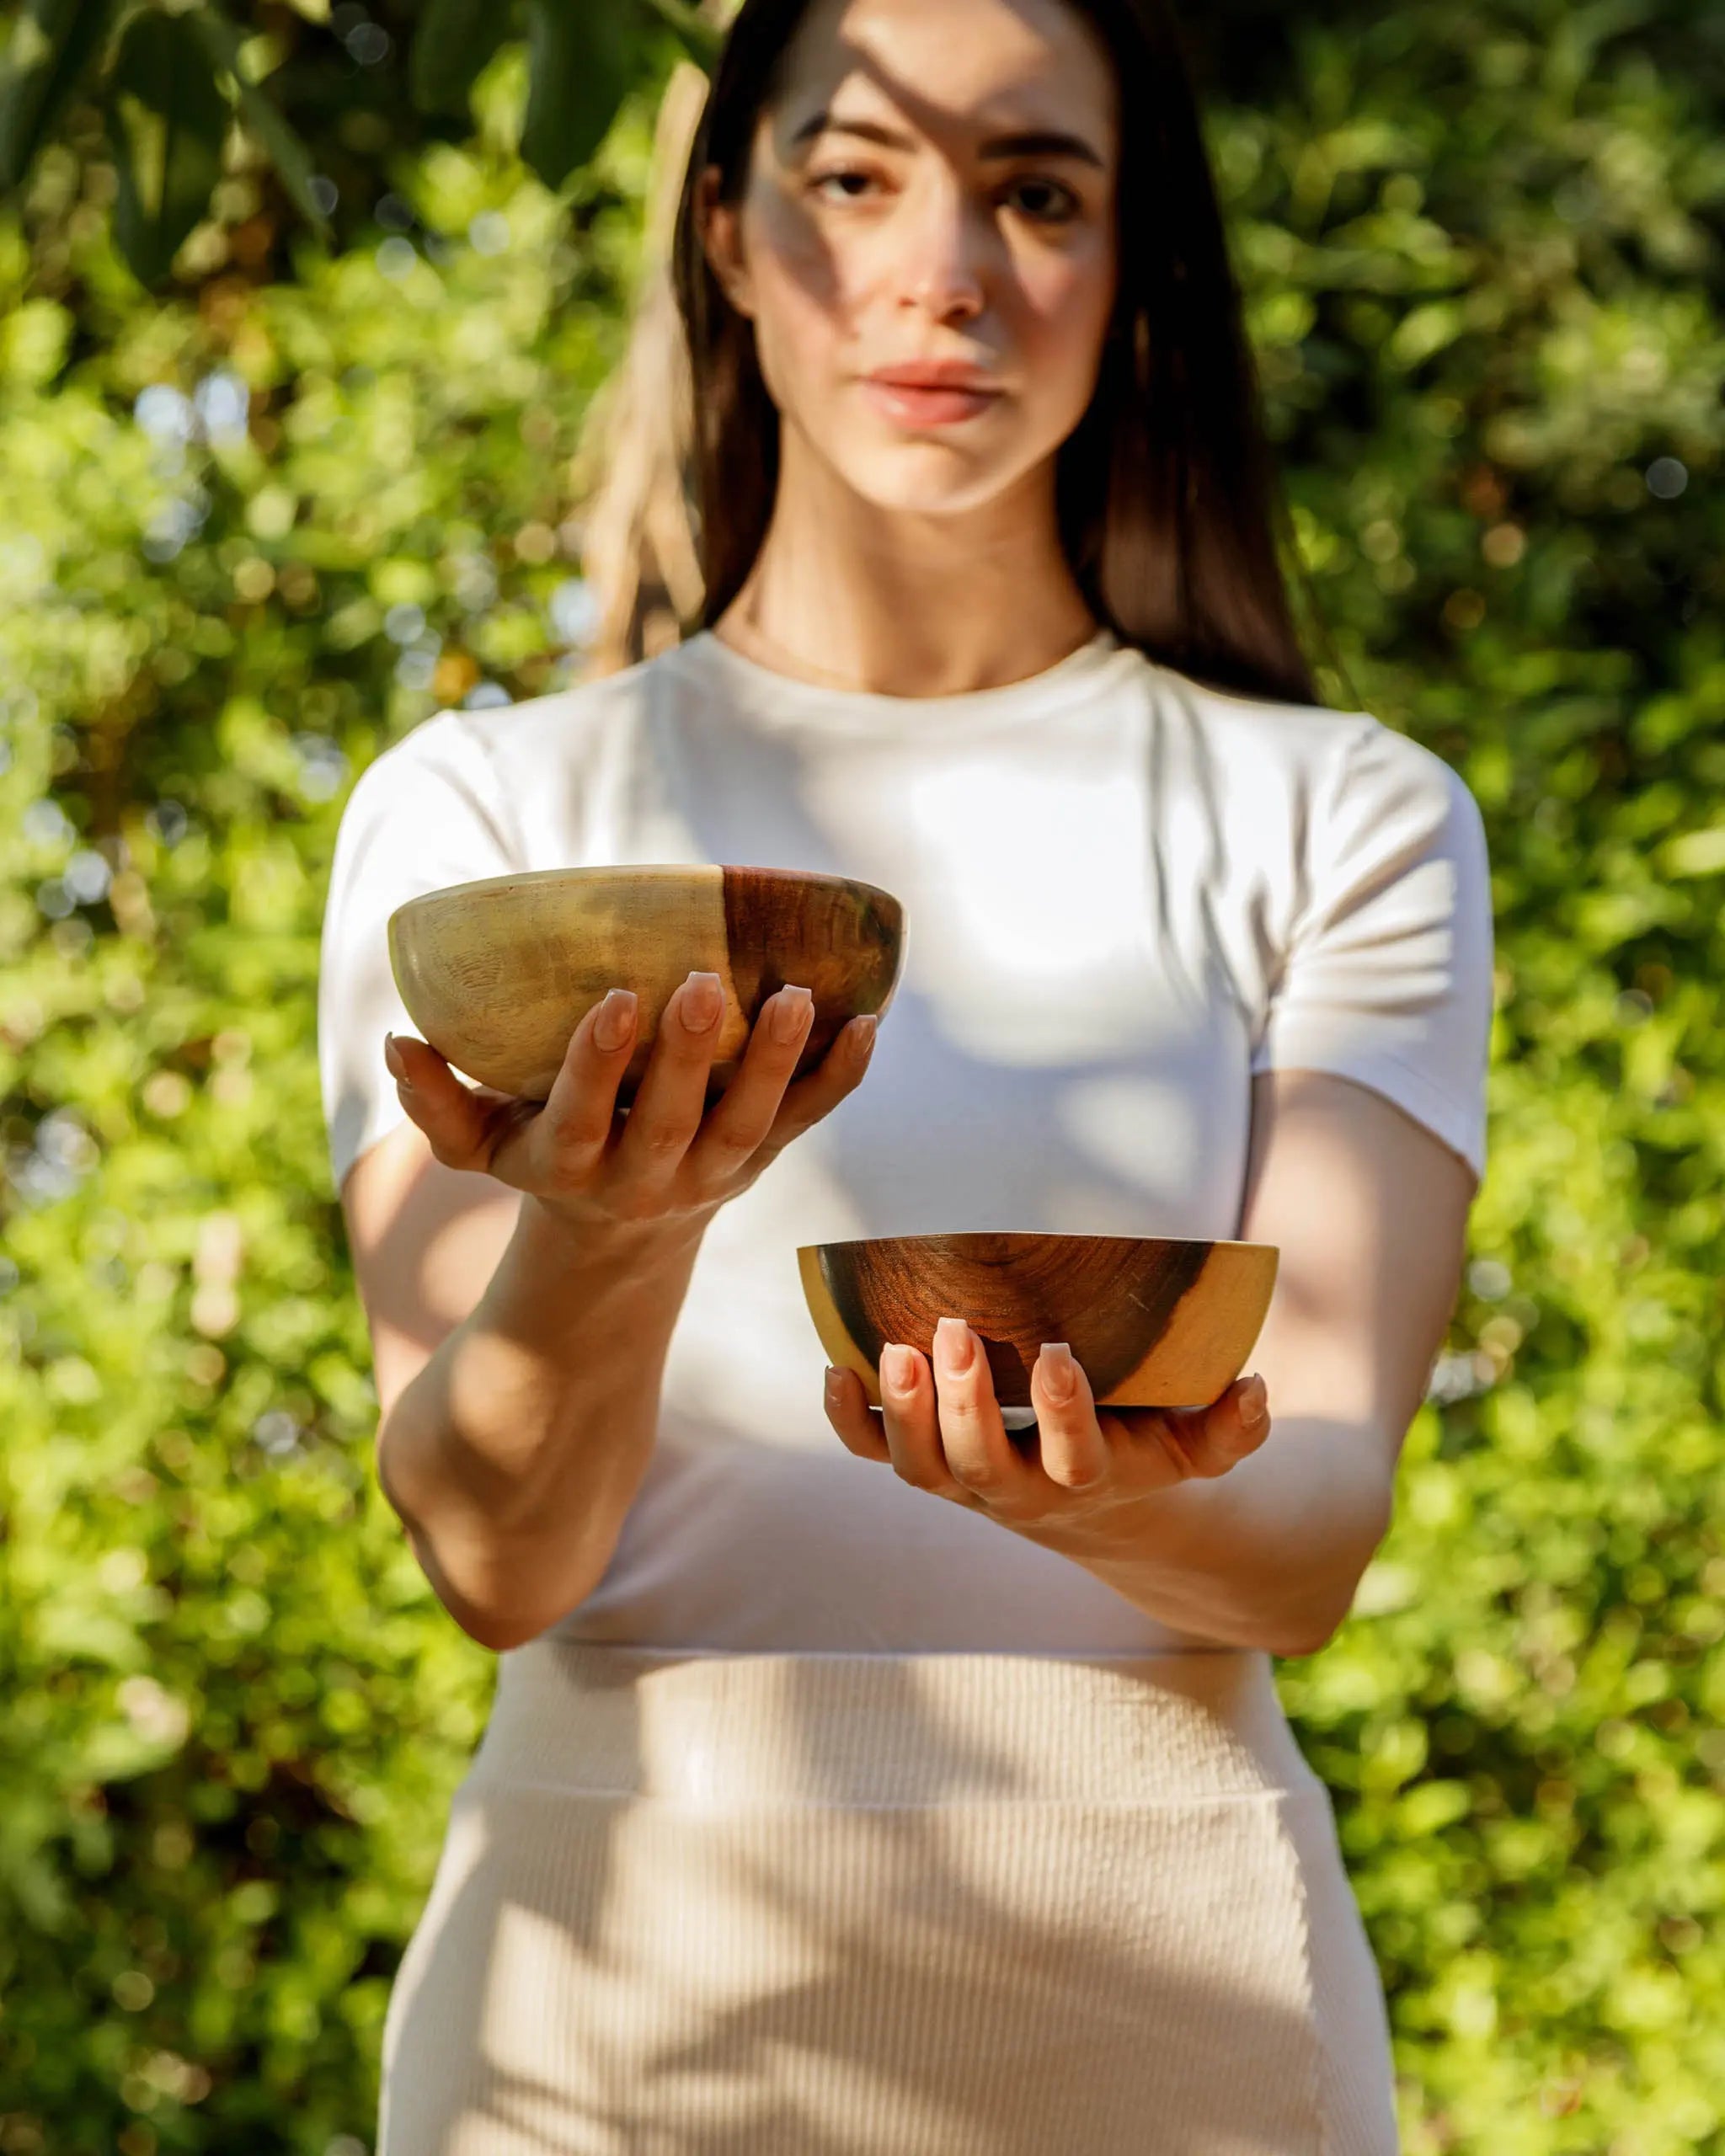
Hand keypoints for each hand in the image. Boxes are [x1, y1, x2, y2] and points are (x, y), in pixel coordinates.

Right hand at [382, 969, 875, 1234]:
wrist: (615, 1237)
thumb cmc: (539, 1156)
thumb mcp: (478, 1145)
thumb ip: (436, 1099)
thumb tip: (396, 1039)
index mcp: (571, 1166)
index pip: (581, 1119)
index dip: (596, 1065)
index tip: (611, 1001)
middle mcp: (646, 1178)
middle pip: (673, 1121)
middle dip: (690, 1054)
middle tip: (704, 982)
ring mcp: (714, 1172)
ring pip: (750, 1123)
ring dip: (776, 1061)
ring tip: (798, 996)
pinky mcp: (762, 1157)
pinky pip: (806, 1120)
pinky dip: (839, 1077)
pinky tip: (868, 1022)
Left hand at [822, 1319, 1269, 1559]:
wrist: (1091, 1509)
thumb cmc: (1146, 1450)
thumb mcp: (1196, 1447)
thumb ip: (1230, 1428)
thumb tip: (1256, 1388)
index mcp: (1086, 1478)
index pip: (1073, 1457)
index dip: (1064, 1413)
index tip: (1061, 1354)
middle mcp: (1015, 1489)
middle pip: (980, 1463)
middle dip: (964, 1402)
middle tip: (956, 1331)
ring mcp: (962, 1481)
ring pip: (920, 1467)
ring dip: (902, 1412)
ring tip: (894, 1349)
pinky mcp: (923, 1464)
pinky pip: (873, 1452)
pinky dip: (848, 1419)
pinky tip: (835, 1368)